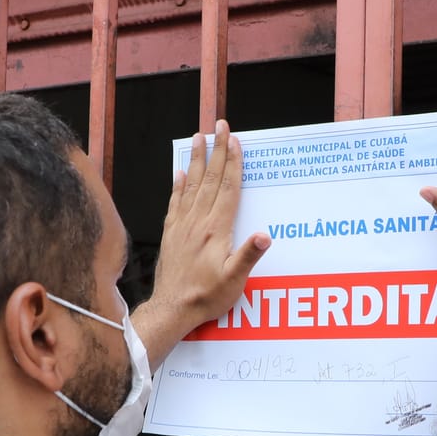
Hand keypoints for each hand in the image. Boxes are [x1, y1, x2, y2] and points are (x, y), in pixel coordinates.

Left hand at [135, 121, 270, 366]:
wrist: (172, 309)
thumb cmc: (206, 297)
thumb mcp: (234, 281)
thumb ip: (248, 256)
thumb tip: (264, 236)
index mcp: (216, 230)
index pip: (227, 189)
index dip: (233, 162)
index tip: (234, 139)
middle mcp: (197, 223)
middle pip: (210, 179)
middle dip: (216, 150)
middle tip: (219, 126)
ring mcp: (182, 227)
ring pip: (191, 185)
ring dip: (196, 159)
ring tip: (197, 138)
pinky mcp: (172, 235)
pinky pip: (175, 203)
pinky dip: (178, 185)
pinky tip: (179, 173)